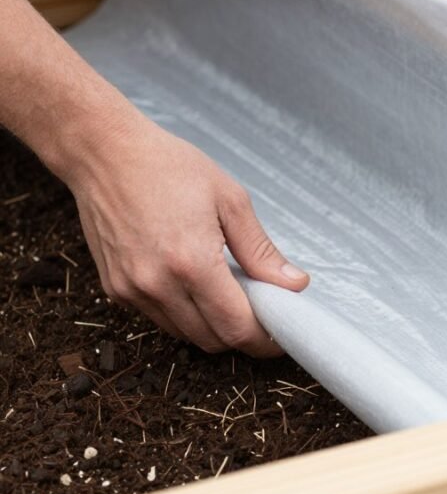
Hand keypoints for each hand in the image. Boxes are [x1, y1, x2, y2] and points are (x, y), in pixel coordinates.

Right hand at [65, 117, 309, 356]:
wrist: (105, 153)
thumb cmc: (168, 167)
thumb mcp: (230, 200)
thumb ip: (261, 251)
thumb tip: (294, 284)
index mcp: (191, 262)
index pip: (236, 327)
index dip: (263, 340)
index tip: (280, 333)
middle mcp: (157, 284)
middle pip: (212, 339)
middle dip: (242, 335)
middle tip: (262, 313)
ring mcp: (132, 290)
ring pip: (185, 334)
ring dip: (213, 327)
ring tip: (231, 296)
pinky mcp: (115, 289)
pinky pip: (159, 319)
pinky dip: (185, 315)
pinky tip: (197, 287)